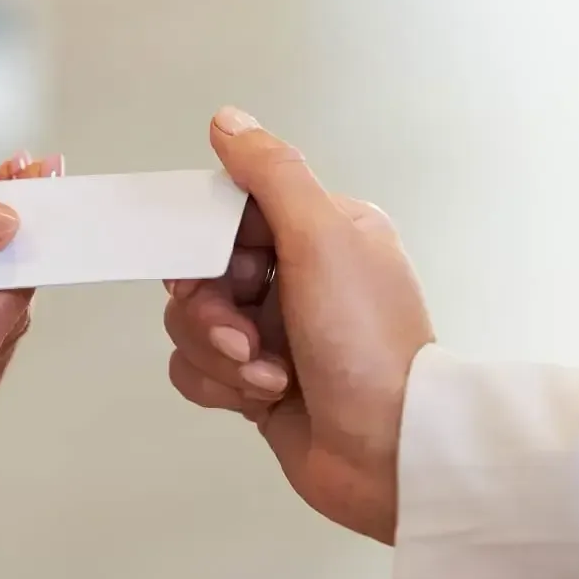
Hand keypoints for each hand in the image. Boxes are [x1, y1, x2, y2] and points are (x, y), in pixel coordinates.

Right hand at [163, 108, 434, 543]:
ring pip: (190, 323)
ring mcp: (272, 332)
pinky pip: (194, 368)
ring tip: (267, 374)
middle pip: (199, 271)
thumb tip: (228, 122)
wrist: (388, 457)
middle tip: (245, 333)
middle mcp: (295, 279)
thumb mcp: (322, 240)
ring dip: (219, 353)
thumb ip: (271, 174)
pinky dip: (219, 385)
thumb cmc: (368, 347)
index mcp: (320, 232)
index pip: (229, 213)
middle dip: (212, 310)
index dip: (207, 243)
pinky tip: (261, 396)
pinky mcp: (252, 380)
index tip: (216, 269)